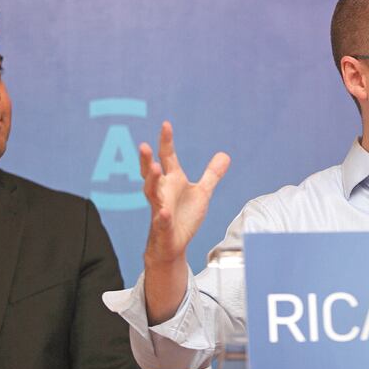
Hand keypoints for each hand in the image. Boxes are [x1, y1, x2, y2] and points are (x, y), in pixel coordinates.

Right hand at [141, 121, 230, 266]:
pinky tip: (164, 212)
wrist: (173, 244)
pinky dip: (162, 216)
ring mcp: (160, 209)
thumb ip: (211, 174)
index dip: (166, 141)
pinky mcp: (162, 227)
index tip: (166, 124)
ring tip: (153, 167)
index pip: (168, 157)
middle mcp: (162, 192)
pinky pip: (161, 221)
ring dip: (151, 181)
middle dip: (147, 160)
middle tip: (143, 146)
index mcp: (172, 181)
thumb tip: (225, 155)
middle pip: (151, 173)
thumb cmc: (184, 216)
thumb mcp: (202, 193)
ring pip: (151, 193)